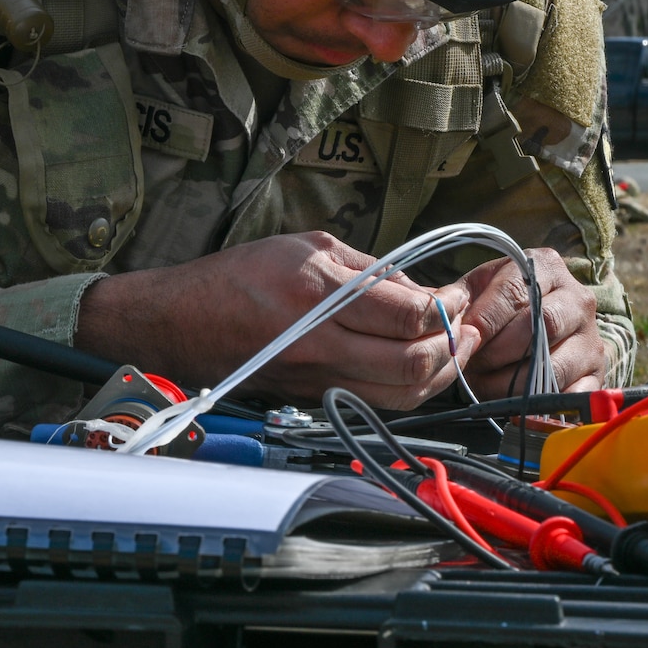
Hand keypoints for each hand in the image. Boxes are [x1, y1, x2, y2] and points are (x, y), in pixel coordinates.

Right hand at [75, 232, 472, 409]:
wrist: (179, 323)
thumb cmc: (238, 276)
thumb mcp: (307, 245)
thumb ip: (370, 269)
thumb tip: (421, 292)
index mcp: (318, 297)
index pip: (408, 316)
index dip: (447, 310)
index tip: (457, 298)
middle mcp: (320, 346)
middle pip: (414, 365)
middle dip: (454, 348)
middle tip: (468, 328)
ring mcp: (317, 381)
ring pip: (402, 395)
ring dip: (439, 375)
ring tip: (453, 350)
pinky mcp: (313, 400)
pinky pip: (376, 401)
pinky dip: (408, 389)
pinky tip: (417, 366)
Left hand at [435, 249, 605, 400]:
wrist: (547, 322)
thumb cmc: (503, 304)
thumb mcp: (481, 288)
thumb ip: (461, 299)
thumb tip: (446, 319)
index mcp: (547, 267)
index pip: (518, 292)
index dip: (487, 319)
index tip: (466, 338)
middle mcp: (578, 299)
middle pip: (542, 327)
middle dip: (499, 351)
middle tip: (475, 364)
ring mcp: (591, 338)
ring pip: (554, 366)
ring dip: (512, 383)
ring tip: (487, 383)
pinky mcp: (597, 374)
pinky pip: (574, 396)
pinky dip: (543, 407)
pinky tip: (517, 406)